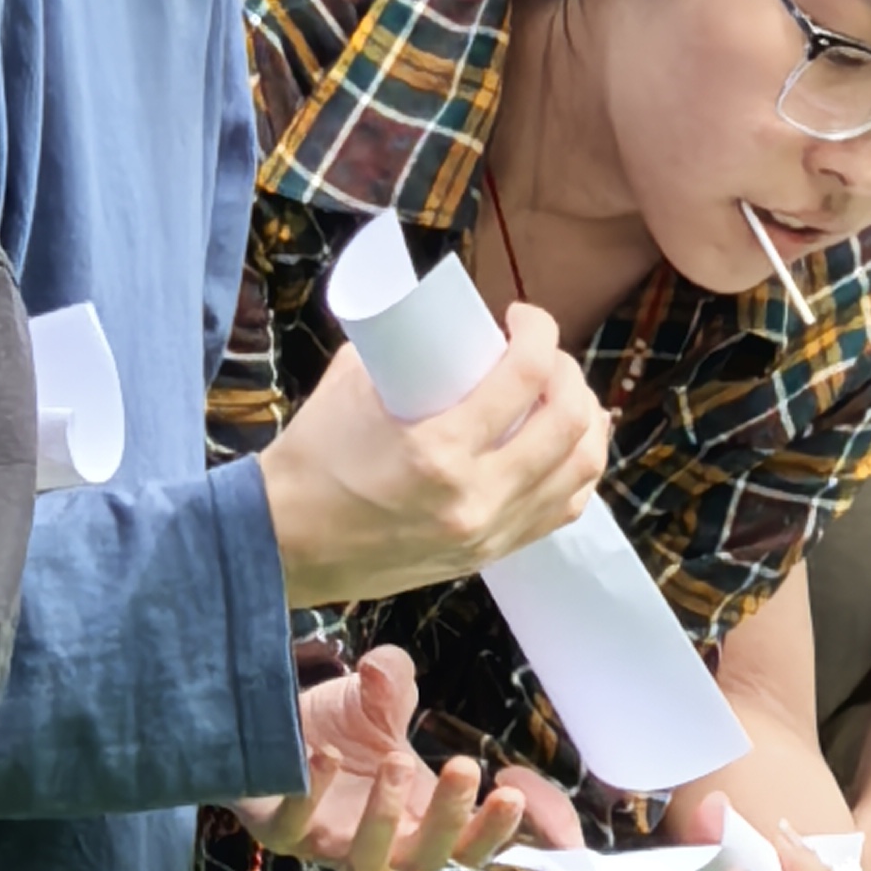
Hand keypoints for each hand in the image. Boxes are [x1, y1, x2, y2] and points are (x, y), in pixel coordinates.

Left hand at [233, 646, 526, 870]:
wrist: (268, 731)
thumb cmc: (339, 725)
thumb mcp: (376, 696)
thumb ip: (393, 683)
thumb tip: (384, 668)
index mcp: (419, 816)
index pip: (468, 845)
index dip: (496, 830)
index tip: (513, 789)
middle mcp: (380, 840)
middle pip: (427, 859)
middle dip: (449, 817)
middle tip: (464, 765)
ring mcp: (329, 843)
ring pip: (366, 860)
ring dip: (385, 816)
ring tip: (395, 759)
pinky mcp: (279, 832)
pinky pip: (294, 829)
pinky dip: (310, 795)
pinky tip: (324, 756)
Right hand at [254, 314, 609, 604]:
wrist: (284, 546)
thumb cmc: (312, 460)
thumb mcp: (351, 386)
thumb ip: (403, 351)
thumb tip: (442, 319)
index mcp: (437, 453)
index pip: (524, 377)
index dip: (539, 331)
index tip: (522, 316)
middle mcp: (475, 499)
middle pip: (568, 423)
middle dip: (567, 372)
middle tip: (543, 354)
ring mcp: (489, 534)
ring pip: (581, 470)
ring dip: (586, 420)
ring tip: (564, 393)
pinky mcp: (490, 554)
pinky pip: (563, 509)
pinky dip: (577, 469)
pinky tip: (568, 443)